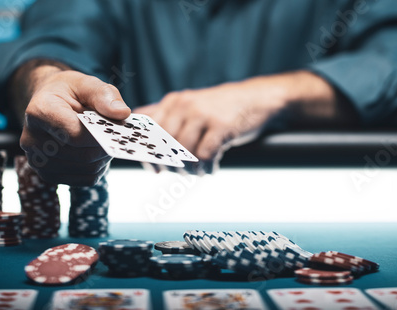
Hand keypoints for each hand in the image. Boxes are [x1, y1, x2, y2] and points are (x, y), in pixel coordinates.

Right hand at [19, 68, 130, 184]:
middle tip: (113, 132)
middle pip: (83, 154)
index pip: (76, 135)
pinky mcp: (49, 175)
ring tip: (102, 139)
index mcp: (39, 112)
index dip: (101, 134)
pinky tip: (95, 151)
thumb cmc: (70, 92)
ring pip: (87, 168)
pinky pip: (86, 179)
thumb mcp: (87, 83)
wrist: (51, 102)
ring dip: (103, 156)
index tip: (115, 125)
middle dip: (105, 145)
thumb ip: (105, 95)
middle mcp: (32, 139)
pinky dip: (98, 167)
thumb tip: (121, 113)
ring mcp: (38, 161)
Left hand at [134, 77, 288, 173]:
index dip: (149, 153)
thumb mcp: (191, 105)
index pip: (150, 130)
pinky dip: (206, 167)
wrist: (256, 98)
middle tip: (178, 173)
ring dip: (189, 168)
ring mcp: (203, 114)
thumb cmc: (220, 108)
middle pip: (164, 143)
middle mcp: (185, 105)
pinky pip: (205, 155)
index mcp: (174, 101)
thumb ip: (166, 115)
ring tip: (197, 172)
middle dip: (169, 164)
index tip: (155, 168)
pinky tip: (211, 168)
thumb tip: (141, 131)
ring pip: (184, 151)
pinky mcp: (221, 125)